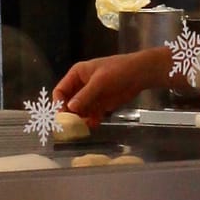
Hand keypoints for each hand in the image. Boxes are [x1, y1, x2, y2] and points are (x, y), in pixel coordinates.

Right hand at [53, 47, 167, 123]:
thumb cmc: (118, 71)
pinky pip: (90, 116)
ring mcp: (91, 96)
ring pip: (79, 112)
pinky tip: (94, 124)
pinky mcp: (100, 105)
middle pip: (68, 103)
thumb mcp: (100, 81)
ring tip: (83, 128)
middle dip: (69, 115)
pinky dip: (91, 121)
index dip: (59, 104)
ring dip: (79, 120)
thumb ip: (85, 95)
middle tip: (70, 127)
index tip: (62, 117)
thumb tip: (69, 108)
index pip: (60, 91)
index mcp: (77, 75)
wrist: (139, 75)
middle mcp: (81, 86)